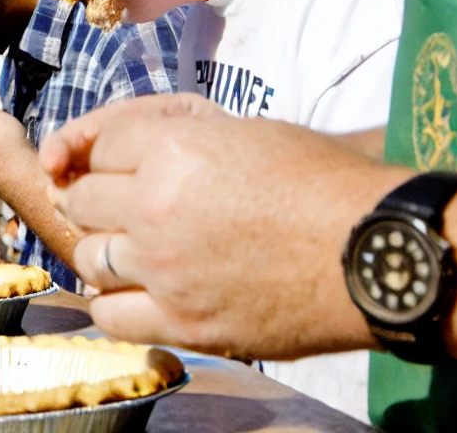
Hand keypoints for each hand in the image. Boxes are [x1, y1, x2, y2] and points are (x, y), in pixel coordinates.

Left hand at [40, 93, 403, 359]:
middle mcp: (156, 207)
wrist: (373, 249)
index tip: (111, 162)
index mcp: (173, 150)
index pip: (99, 146)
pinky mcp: (184, 323)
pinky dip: (112, 299)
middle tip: (116, 201)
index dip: (103, 151)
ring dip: (102, 246)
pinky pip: (111, 315)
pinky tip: (132, 290)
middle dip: (94, 194)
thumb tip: (137, 153)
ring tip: (127, 244)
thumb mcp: (245, 133)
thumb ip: (180, 140)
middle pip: (84, 198)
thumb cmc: (321, 180)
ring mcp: (166, 270)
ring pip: (90, 255)